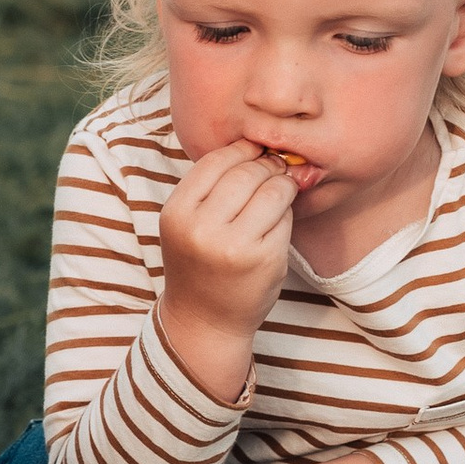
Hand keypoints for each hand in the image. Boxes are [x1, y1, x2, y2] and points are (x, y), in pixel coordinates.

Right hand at [155, 143, 296, 402]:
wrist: (204, 320)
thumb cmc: (200, 264)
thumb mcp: (188, 222)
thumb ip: (213, 187)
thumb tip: (260, 144)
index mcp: (177, 212)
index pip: (217, 160)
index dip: (243, 150)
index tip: (256, 153)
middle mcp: (202, 228)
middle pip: (247, 172)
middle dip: (267, 166)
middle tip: (275, 171)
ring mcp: (235, 245)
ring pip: (273, 190)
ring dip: (282, 186)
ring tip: (280, 193)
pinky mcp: (264, 259)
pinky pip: (286, 218)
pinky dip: (287, 215)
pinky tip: (277, 223)